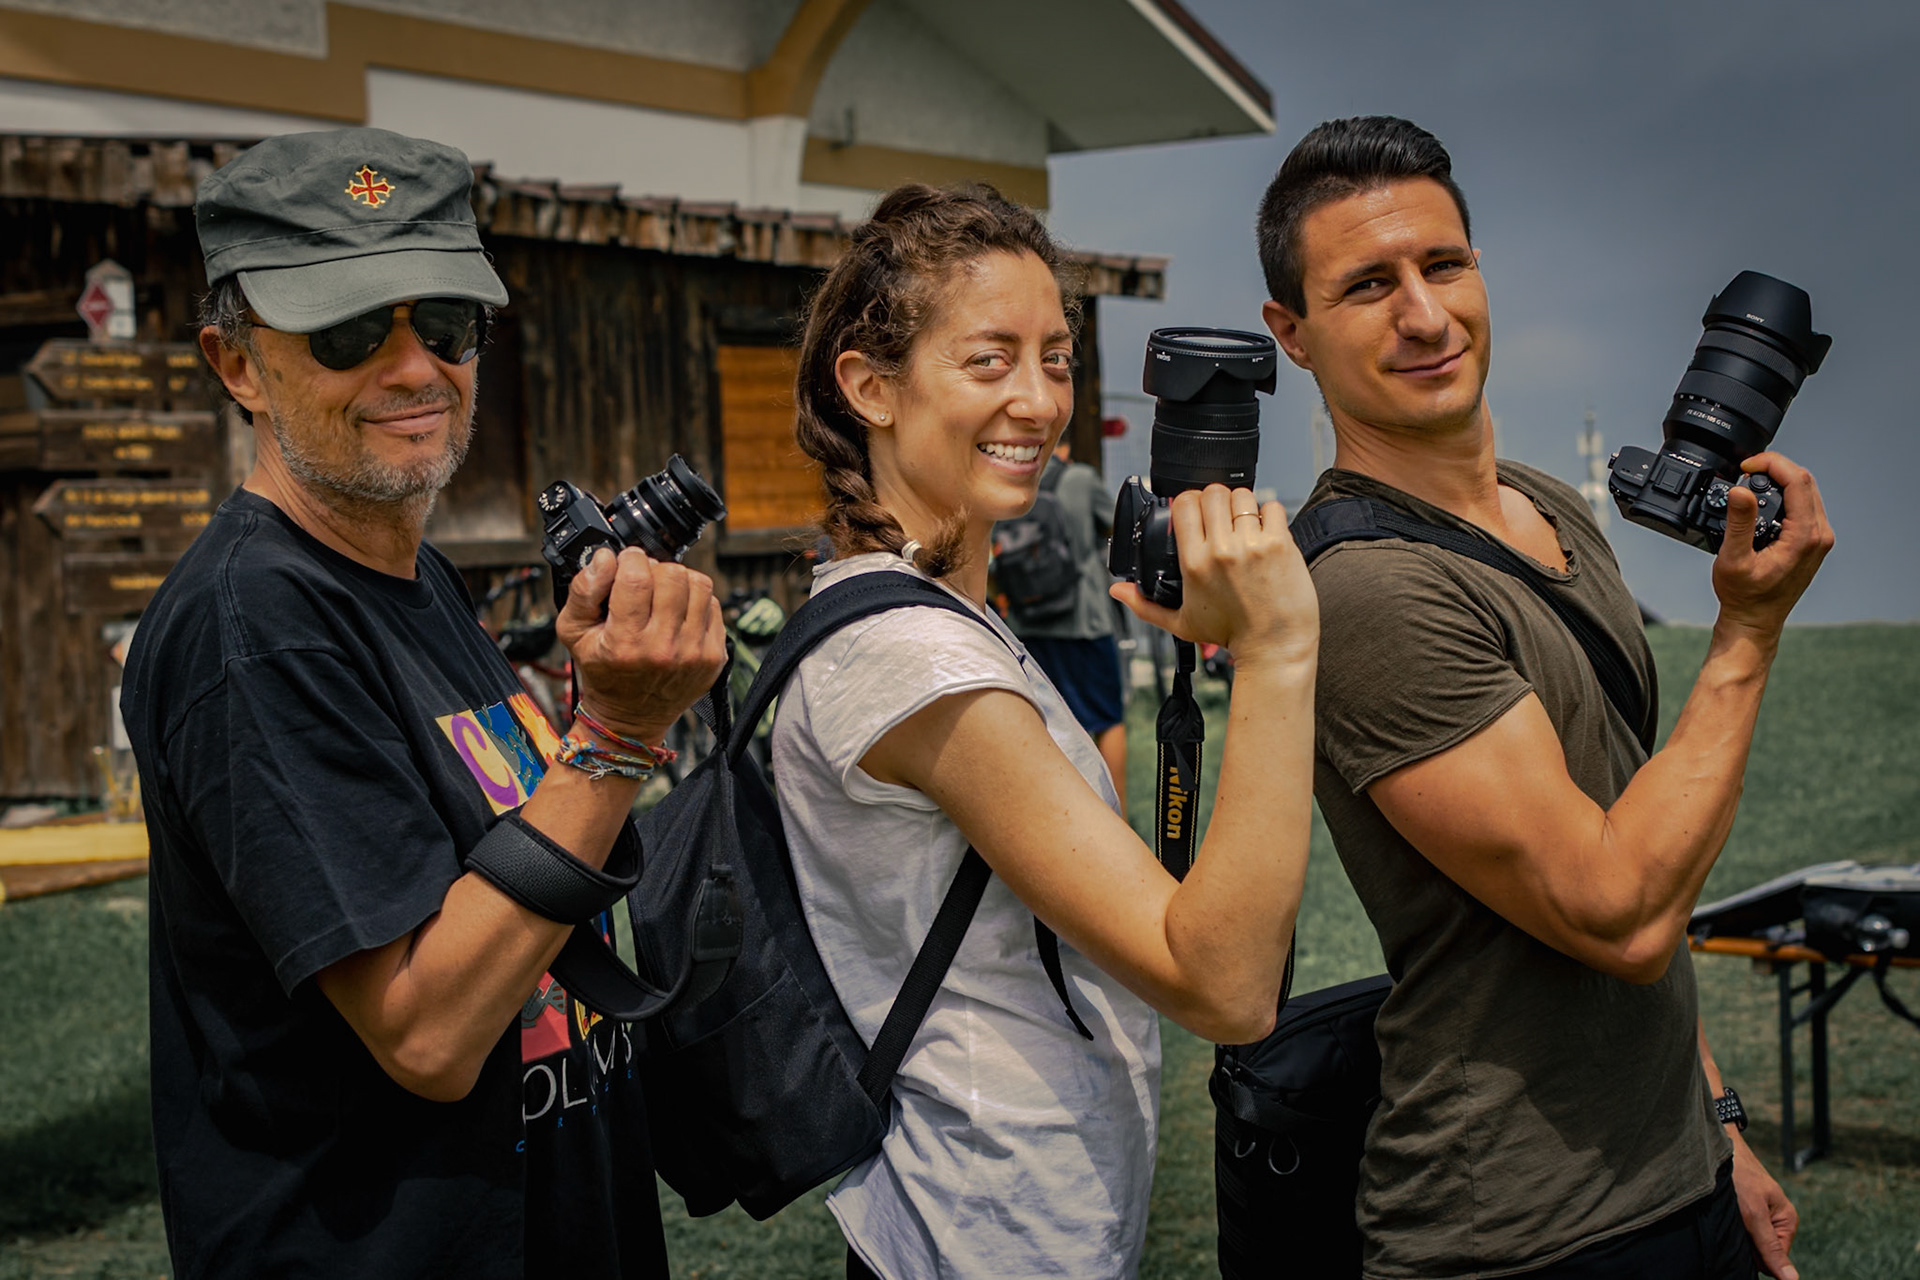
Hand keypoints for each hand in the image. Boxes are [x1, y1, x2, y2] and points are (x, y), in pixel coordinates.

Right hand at [555, 547, 726, 743]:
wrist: (631, 717)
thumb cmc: (602, 672)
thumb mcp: (573, 632)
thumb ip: (583, 590)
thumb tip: (604, 557)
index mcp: (625, 643)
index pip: (636, 578)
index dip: (630, 559)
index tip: (624, 562)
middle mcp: (664, 649)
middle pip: (672, 575)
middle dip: (654, 568)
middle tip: (642, 582)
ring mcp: (694, 653)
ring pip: (698, 584)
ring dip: (678, 580)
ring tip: (661, 595)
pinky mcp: (715, 655)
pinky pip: (713, 604)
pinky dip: (695, 600)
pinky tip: (677, 613)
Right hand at [1110, 484, 1317, 668]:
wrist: (1273, 646)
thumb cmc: (1231, 634)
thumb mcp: (1181, 622)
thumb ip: (1145, 605)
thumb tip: (1118, 591)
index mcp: (1194, 564)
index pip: (1184, 504)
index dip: (1188, 501)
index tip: (1195, 511)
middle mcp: (1221, 551)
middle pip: (1212, 493)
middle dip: (1215, 500)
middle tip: (1221, 517)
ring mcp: (1252, 545)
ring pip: (1242, 496)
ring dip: (1242, 505)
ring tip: (1244, 525)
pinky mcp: (1279, 544)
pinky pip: (1272, 507)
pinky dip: (1270, 514)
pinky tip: (1266, 532)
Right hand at [1711, 451, 1833, 643]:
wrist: (1755, 620)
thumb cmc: (1745, 595)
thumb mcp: (1733, 559)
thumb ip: (1739, 522)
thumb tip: (1740, 490)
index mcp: (1805, 536)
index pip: (1797, 481)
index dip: (1771, 464)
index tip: (1746, 466)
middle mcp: (1819, 535)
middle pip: (1804, 481)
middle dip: (1775, 469)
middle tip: (1746, 472)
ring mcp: (1819, 538)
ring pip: (1806, 491)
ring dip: (1780, 481)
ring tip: (1751, 484)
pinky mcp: (1813, 541)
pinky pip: (1804, 506)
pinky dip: (1785, 496)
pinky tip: (1764, 501)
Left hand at [1731, 1134, 1798, 1278]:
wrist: (1718, 1146)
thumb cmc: (1739, 1176)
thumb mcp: (1754, 1215)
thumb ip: (1771, 1247)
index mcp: (1787, 1221)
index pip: (1775, 1260)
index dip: (1756, 1257)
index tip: (1740, 1240)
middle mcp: (1775, 1219)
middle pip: (1761, 1251)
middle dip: (1745, 1245)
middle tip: (1732, 1224)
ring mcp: (1759, 1214)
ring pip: (1747, 1240)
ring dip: (1736, 1235)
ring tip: (1727, 1216)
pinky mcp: (1744, 1208)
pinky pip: (1739, 1228)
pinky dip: (1729, 1226)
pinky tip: (1722, 1214)